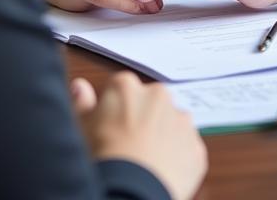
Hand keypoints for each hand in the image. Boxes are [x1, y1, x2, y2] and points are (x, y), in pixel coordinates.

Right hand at [70, 73, 206, 199]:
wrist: (131, 191)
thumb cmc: (103, 157)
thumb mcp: (82, 127)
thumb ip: (82, 102)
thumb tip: (80, 86)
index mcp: (127, 86)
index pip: (122, 91)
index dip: (116, 111)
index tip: (111, 128)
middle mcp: (158, 96)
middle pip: (151, 103)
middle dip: (143, 119)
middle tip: (129, 145)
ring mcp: (181, 121)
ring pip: (172, 124)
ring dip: (163, 137)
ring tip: (146, 162)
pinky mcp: (196, 147)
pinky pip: (187, 149)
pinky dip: (178, 158)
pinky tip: (160, 172)